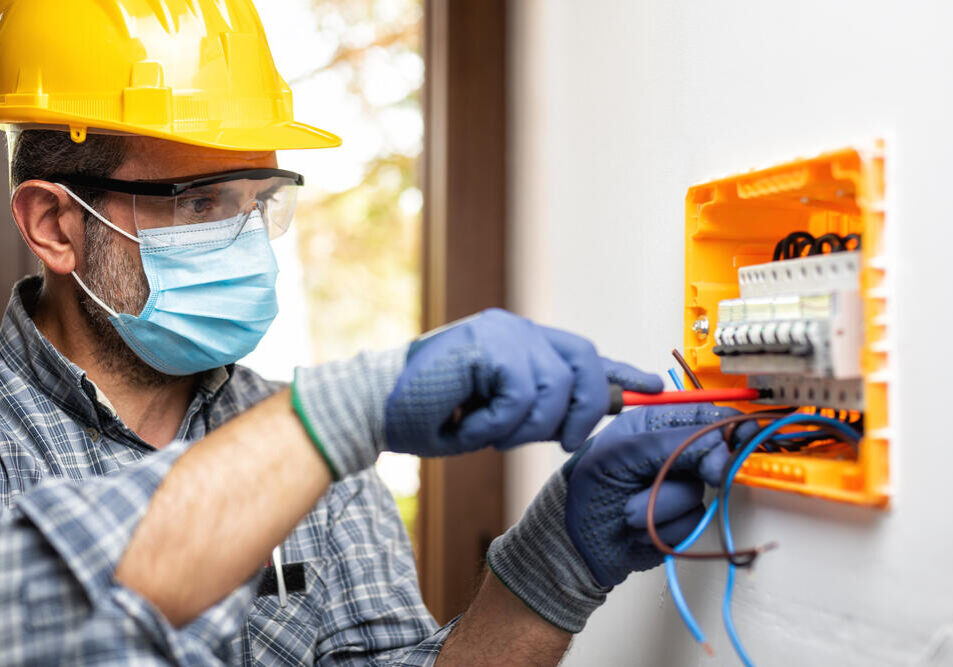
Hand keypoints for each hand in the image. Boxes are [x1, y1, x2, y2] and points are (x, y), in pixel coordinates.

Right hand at [384, 308, 661, 455]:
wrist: (375, 411)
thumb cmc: (431, 417)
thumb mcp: (498, 419)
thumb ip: (541, 411)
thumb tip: (585, 419)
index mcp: (521, 343)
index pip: (582, 354)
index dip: (619, 372)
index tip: (652, 387)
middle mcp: (516, 330)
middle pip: (584, 362)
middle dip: (583, 410)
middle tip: (564, 443)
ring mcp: (501, 332)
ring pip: (555, 386)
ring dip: (524, 427)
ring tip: (486, 431)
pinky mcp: (487, 343)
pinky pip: (521, 394)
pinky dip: (498, 422)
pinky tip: (469, 423)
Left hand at [486, 402, 752, 631]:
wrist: (574, 544)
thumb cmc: (586, 490)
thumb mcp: (621, 456)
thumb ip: (669, 444)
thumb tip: (718, 444)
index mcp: (651, 425)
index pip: (699, 416)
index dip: (725, 424)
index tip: (744, 433)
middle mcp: (668, 453)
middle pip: (711, 453)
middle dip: (703, 465)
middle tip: (706, 472)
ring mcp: (677, 486)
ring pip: (699, 491)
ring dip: (662, 504)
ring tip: (628, 511)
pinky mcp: (681, 518)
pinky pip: (693, 520)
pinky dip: (665, 526)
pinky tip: (638, 528)